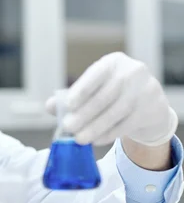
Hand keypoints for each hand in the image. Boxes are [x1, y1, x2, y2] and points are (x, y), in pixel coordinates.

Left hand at [46, 52, 177, 145]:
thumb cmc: (112, 94)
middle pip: (105, 96)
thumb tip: (49, 106)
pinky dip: (109, 134)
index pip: (96, 74)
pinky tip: (96, 140)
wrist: (148, 104)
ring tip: (79, 139)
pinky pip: (127, 124)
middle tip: (68, 127)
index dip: (82, 89)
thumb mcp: (94, 90)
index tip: (68, 105)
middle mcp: (132, 71)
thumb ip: (70, 97)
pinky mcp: (152, 108)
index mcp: (113, 62)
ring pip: (116, 112)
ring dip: (95, 127)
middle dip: (84, 114)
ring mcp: (145, 89)